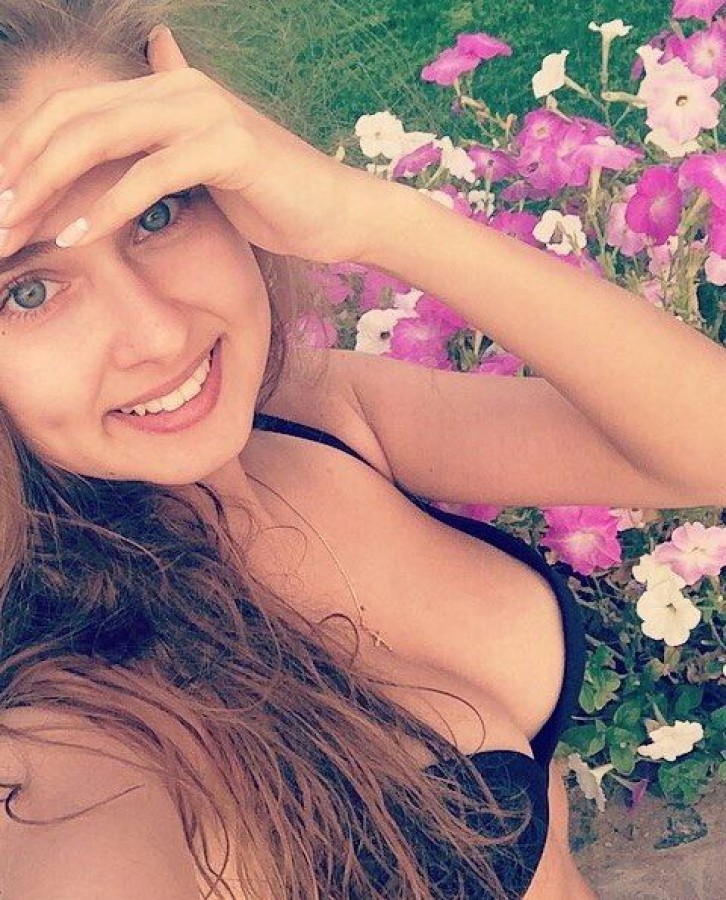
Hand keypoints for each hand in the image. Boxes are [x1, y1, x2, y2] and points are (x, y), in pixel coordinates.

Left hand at [0, 25, 387, 264]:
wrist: (337, 213)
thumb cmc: (271, 198)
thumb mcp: (205, 163)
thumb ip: (160, 139)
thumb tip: (138, 106)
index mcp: (168, 86)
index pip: (75, 109)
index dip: (26, 150)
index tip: (2, 200)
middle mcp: (180, 87)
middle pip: (75, 118)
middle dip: (22, 170)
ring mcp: (205, 112)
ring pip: (101, 139)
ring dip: (49, 188)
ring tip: (17, 228)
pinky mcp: (230, 147)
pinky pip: (150, 174)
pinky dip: (108, 207)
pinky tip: (77, 236)